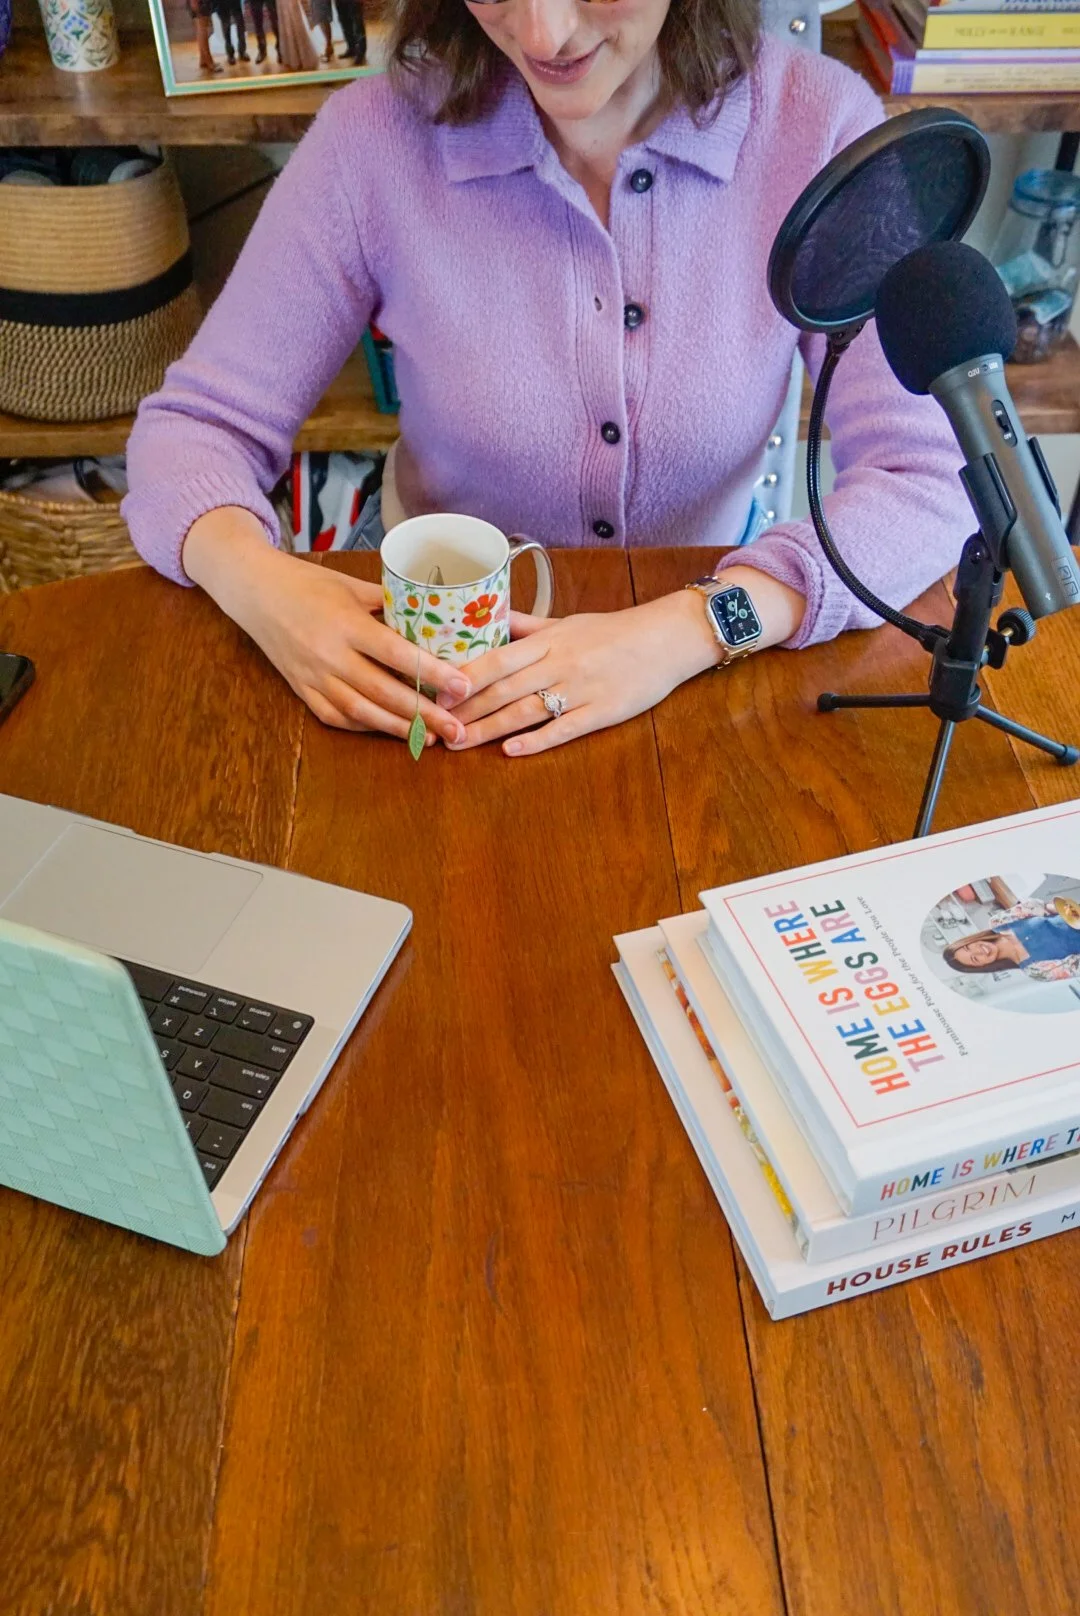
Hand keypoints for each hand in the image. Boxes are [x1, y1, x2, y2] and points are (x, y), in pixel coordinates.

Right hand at [182, 508, 470, 744]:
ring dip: (397, 728)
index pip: (397, 653)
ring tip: (429, 738)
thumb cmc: (306, 582)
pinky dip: (365, 726)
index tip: (462, 686)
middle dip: (424, 714)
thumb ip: (389, 604)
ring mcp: (313, 676)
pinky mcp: (301, 689)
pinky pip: (336, 716)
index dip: (431, 673)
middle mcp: (330, 654)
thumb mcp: (351, 585)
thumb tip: (433, 618)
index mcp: (346, 623)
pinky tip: (389, 730)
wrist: (253, 592)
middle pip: (384, 692)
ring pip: (361, 711)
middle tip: (456, 729)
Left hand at [442, 590, 721, 755]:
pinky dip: (536, 740)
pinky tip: (510, 751)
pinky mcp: (602, 712)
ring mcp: (580, 689)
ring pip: (526, 711)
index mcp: (548, 640)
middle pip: (503, 689)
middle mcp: (559, 663)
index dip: (462, 677)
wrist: (667, 638)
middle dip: (465, 710)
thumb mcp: (566, 621)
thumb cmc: (613, 630)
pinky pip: (563, 729)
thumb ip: (525, 626)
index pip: (495, 659)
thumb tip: (486, 619)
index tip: (432, 691)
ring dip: (489, 729)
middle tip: (433, 726)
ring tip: (460, 742)